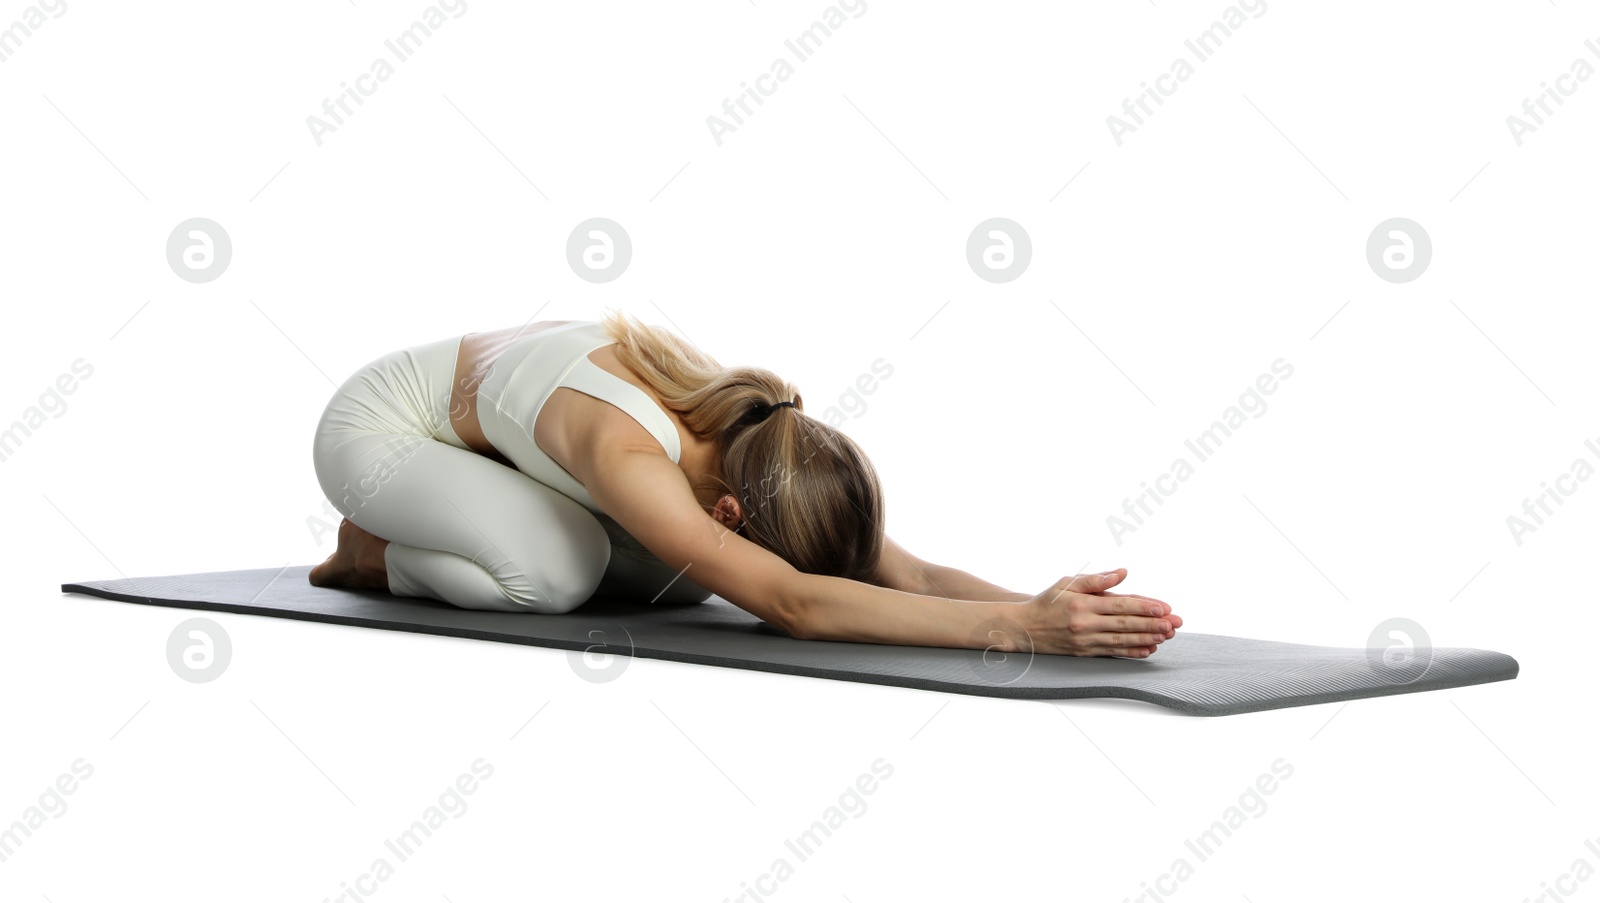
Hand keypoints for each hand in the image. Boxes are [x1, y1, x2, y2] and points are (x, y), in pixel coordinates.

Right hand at [1017, 569, 1179, 656]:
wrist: (1024, 628)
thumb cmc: (1047, 602)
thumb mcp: (1067, 583)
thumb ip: (1096, 579)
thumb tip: (1122, 573)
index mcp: (1083, 603)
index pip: (1120, 605)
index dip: (1144, 606)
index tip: (1164, 608)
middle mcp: (1085, 624)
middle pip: (1126, 624)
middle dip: (1153, 624)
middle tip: (1175, 624)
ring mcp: (1085, 641)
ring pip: (1122, 640)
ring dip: (1147, 638)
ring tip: (1167, 636)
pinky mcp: (1084, 653)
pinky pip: (1113, 653)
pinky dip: (1132, 652)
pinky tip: (1148, 649)